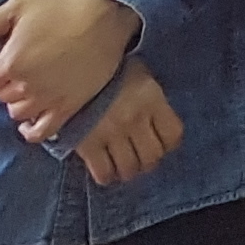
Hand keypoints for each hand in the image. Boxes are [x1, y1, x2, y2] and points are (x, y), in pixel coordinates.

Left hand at [0, 0, 140, 143]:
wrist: (108, 15)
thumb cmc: (63, 6)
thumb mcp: (20, 5)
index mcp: (9, 63)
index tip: (8, 56)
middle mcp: (25, 87)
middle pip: (2, 96)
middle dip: (8, 82)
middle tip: (24, 66)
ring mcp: (47, 100)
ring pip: (18, 112)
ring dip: (20, 101)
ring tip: (32, 85)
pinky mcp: (68, 108)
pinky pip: (42, 132)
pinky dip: (32, 130)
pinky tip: (32, 121)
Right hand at [69, 60, 184, 187]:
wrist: (71, 69)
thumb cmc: (110, 71)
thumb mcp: (139, 74)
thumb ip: (150, 99)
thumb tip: (156, 121)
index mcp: (151, 99)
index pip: (173, 134)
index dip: (168, 143)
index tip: (160, 142)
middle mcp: (135, 118)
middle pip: (152, 157)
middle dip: (148, 160)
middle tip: (139, 156)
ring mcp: (112, 133)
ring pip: (129, 169)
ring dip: (128, 170)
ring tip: (123, 164)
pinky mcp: (88, 145)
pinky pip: (103, 173)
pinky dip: (107, 175)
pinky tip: (106, 168)